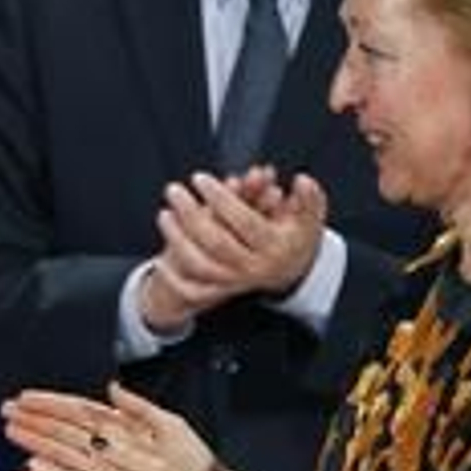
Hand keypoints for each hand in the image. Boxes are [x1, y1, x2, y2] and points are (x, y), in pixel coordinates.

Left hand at [141, 171, 328, 325]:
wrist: (289, 272)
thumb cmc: (294, 237)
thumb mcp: (309, 217)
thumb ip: (309, 199)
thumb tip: (302, 181)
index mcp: (273, 247)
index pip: (244, 221)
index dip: (221, 198)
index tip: (201, 178)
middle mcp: (252, 267)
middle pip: (217, 242)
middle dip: (192, 214)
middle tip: (174, 190)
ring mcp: (234, 281)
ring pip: (200, 266)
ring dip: (178, 240)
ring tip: (165, 214)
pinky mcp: (219, 291)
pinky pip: (193, 291)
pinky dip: (175, 279)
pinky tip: (161, 259)